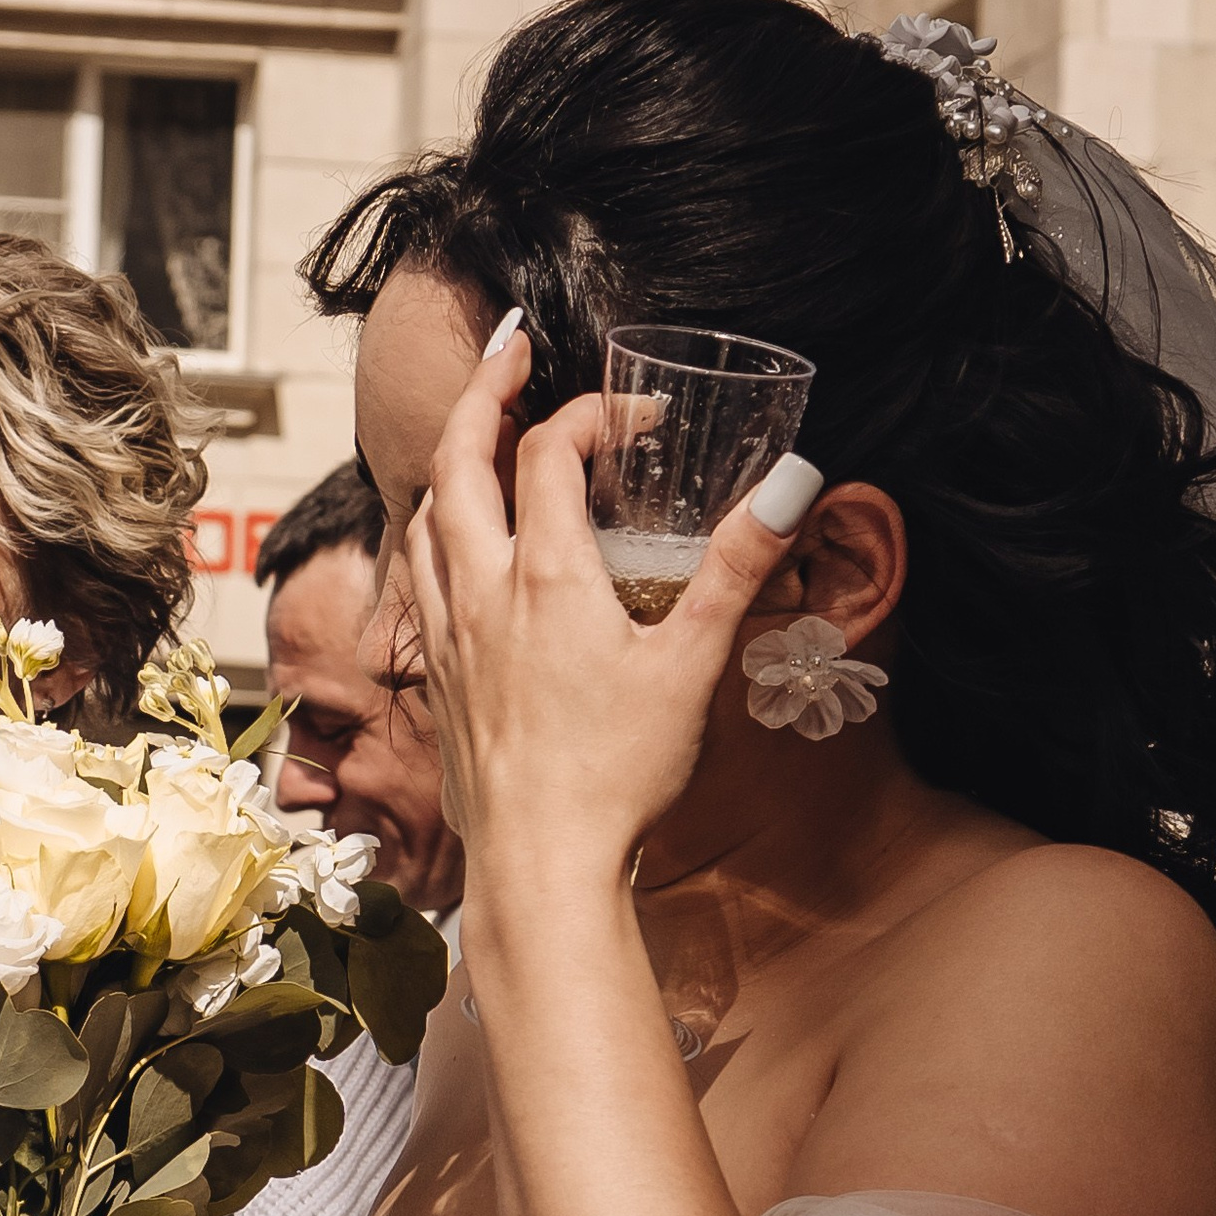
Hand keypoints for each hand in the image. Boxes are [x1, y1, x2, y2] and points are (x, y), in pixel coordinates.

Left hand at [409, 323, 810, 884]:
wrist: (540, 868)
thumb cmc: (617, 774)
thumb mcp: (694, 665)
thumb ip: (740, 566)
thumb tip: (796, 479)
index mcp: (546, 577)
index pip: (548, 453)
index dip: (591, 414)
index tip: (636, 414)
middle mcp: (480, 592)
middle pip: (457, 460)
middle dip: (483, 392)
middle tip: (509, 348)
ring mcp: (446, 636)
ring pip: (424, 517)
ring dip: (451, 462)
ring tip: (479, 439)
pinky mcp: (434, 679)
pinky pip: (418, 578)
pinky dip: (434, 533)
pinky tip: (458, 550)